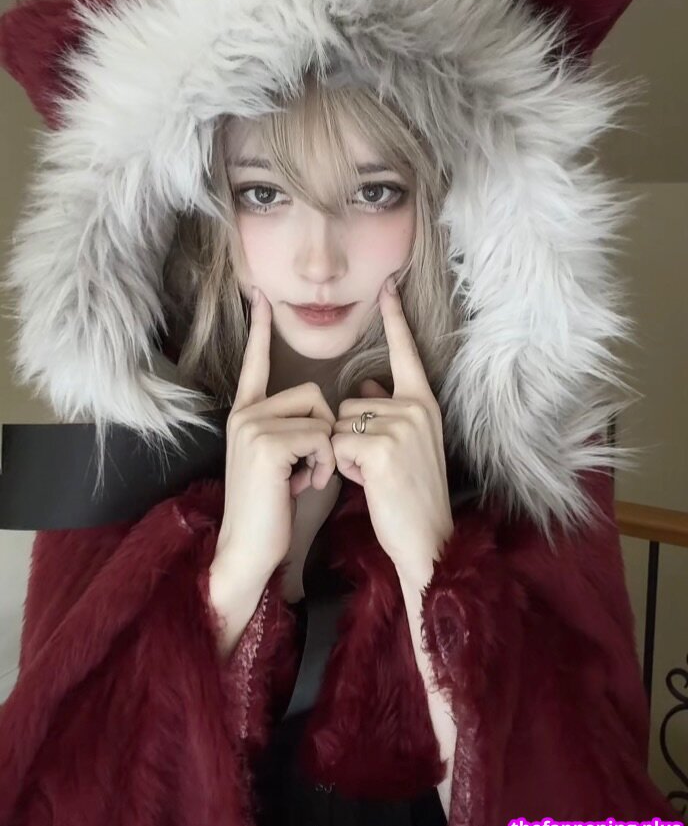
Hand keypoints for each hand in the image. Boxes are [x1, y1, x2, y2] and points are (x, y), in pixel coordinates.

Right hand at [215, 288, 336, 579]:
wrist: (252, 551)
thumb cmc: (277, 510)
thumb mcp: (290, 462)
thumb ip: (303, 431)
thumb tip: (334, 413)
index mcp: (247, 414)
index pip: (256, 363)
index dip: (259, 330)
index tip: (259, 295)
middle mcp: (245, 413)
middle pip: (313, 394)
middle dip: (326, 434)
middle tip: (309, 470)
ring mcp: (252, 425)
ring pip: (320, 415)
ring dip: (326, 452)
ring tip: (304, 479)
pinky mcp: (266, 443)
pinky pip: (321, 436)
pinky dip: (324, 464)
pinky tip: (302, 486)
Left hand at [330, 275, 454, 580]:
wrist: (428, 541)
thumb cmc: (412, 496)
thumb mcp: (409, 446)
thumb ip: (389, 410)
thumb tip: (367, 382)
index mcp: (425, 404)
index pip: (406, 353)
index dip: (395, 319)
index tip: (387, 285)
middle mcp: (416, 408)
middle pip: (352, 400)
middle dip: (351, 435)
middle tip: (377, 467)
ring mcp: (401, 425)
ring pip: (340, 423)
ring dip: (346, 453)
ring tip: (375, 477)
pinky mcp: (381, 447)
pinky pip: (339, 444)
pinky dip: (344, 468)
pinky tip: (369, 484)